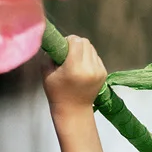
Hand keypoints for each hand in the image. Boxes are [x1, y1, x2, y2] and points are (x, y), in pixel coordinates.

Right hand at [41, 35, 107, 151]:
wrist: (73, 111)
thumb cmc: (56, 93)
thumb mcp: (47, 74)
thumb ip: (50, 55)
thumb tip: (54, 42)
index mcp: (74, 68)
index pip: (76, 41)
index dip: (68, 41)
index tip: (63, 47)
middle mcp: (89, 68)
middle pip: (85, 42)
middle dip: (76, 44)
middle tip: (68, 53)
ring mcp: (98, 71)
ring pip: (92, 48)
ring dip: (83, 50)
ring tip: (75, 62)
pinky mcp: (104, 73)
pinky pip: (96, 57)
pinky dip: (89, 58)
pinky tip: (82, 68)